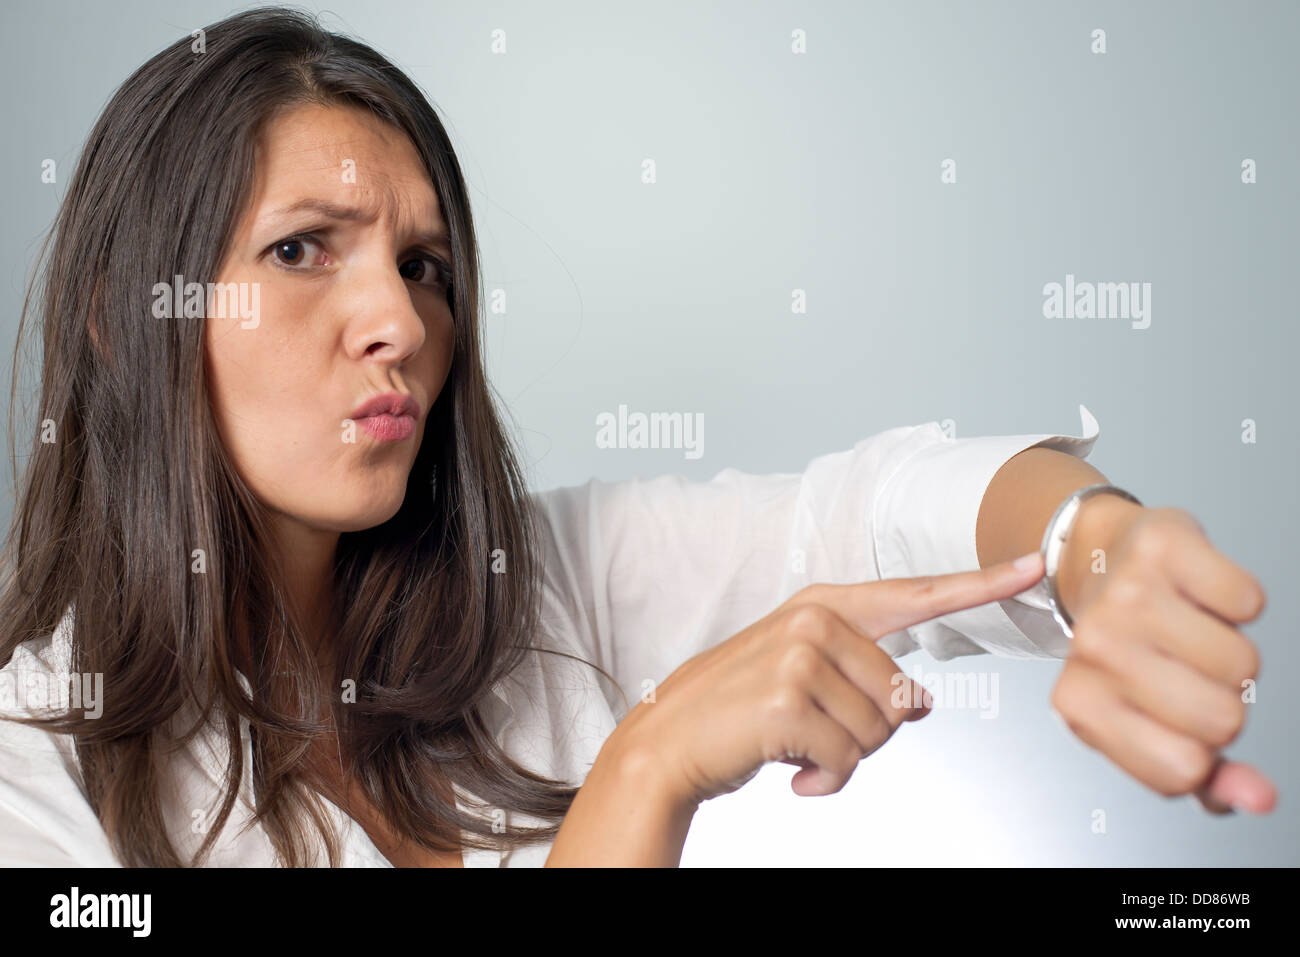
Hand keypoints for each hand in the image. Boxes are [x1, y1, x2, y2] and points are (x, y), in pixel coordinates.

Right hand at [612, 554, 1047, 808]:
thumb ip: (864, 677)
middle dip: (867, 734)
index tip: (1034, 565)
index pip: (918, 593)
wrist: (667, 740)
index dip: (982, 583)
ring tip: (794, 747)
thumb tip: (921, 703)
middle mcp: (816, 619)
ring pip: (879, 733)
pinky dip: (824, 782)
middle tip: (812, 731)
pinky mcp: (787, 699)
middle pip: (901, 697)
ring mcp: (799, 655)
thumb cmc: (737, 709)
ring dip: (843, 760)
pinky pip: (847, 762)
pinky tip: (790, 771)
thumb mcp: (803, 678)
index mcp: (826, 604)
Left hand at [1050, 503, 1275, 813]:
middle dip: (1223, 700)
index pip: (1184, 770)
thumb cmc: (1126, 648)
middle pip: (1220, 718)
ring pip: (1241, 663)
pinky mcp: (1161, 547)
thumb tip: (1258, 797)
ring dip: (1231, 651)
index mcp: (1078, 704)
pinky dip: (1237, 601)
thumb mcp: (1147, 722)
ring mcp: (1124, 595)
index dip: (1200, 750)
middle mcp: (1092, 647)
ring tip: (1190, 632)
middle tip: (1186, 672)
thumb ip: (1206, 777)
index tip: (1171, 719)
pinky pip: (1248, 601)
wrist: (1095, 557)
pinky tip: (1196, 594)